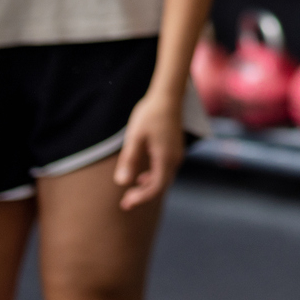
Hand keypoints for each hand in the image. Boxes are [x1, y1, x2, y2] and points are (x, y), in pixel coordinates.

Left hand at [114, 92, 184, 210]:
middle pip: (161, 185)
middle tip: (125, 203)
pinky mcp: (175, 149)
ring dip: (149, 187)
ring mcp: (177, 154)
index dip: (141, 198)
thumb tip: (122, 182)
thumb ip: (129, 160)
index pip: (155, 187)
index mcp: (165, 158)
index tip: (126, 203)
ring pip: (164, 178)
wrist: (168, 96)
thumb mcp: (135, 137)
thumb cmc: (149, 115)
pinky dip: (154, 177)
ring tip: (132, 192)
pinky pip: (166, 169)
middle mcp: (175, 159)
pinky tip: (142, 176)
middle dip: (143, 196)